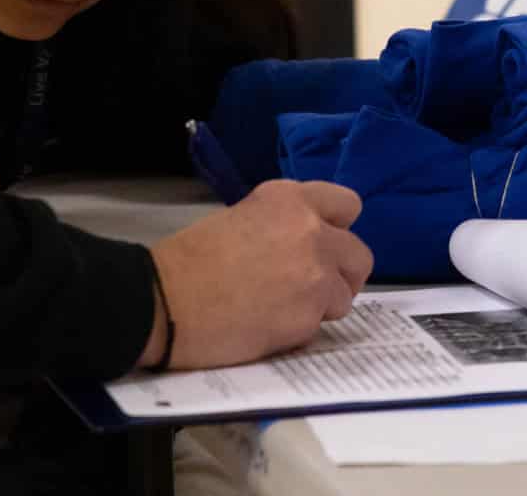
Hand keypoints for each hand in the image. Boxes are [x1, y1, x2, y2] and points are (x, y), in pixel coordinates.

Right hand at [140, 179, 373, 369]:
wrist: (167, 300)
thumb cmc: (191, 259)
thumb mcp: (241, 218)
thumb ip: (283, 225)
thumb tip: (306, 245)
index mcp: (288, 199)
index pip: (347, 205)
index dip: (336, 228)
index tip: (323, 243)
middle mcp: (310, 230)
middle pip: (359, 254)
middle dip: (340, 272)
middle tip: (311, 284)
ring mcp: (315, 274)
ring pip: (346, 293)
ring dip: (323, 303)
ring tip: (283, 307)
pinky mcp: (310, 315)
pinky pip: (323, 324)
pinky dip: (303, 327)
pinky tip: (270, 324)